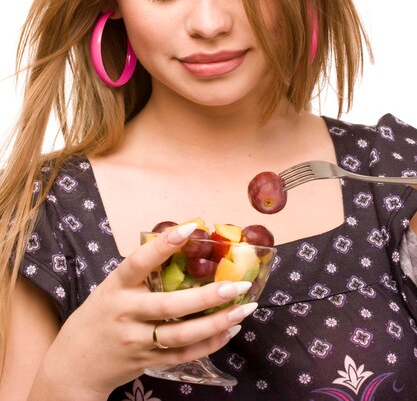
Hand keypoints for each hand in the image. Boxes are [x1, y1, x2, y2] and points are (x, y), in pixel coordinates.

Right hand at [42, 223, 253, 396]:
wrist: (75, 364)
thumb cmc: (100, 315)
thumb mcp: (113, 288)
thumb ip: (142, 273)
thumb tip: (184, 245)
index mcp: (116, 287)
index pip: (138, 262)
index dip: (164, 245)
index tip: (191, 229)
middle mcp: (126, 313)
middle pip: (169, 305)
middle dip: (207, 296)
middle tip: (237, 285)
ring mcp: (137, 341)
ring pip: (182, 334)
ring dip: (216, 323)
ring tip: (244, 309)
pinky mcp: (147, 361)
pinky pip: (183, 354)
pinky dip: (209, 344)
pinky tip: (229, 330)